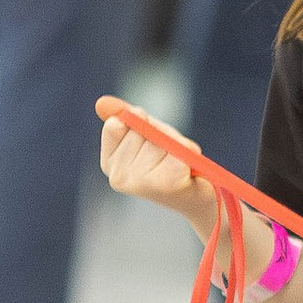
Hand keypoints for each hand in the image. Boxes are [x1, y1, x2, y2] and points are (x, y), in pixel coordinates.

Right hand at [95, 94, 216, 229]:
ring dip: (177, 147)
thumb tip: (101, 102)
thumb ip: (129, 118)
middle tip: (171, 155)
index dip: (141, 125)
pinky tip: (187, 173)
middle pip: (140, 130)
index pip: (116, 125)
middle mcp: (118, 176)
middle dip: (161, 135)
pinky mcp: (163, 185)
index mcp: (110, 163)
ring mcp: (138, 183)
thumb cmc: (174, 164)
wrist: (201, 200)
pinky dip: (187, 155)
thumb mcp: (151, 136)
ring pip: (159, 141)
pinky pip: (177, 151)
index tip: (152, 140)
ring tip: (180, 165)